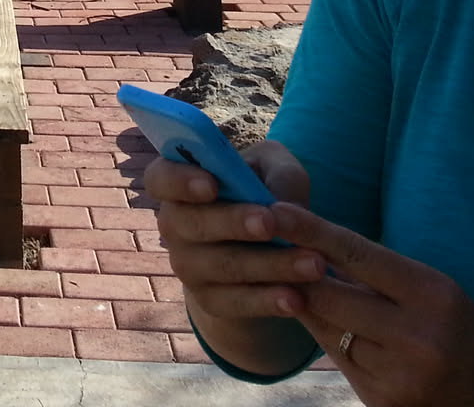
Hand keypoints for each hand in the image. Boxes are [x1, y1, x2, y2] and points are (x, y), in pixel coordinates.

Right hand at [146, 139, 325, 322]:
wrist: (267, 250)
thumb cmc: (266, 193)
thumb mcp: (276, 170)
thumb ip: (279, 173)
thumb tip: (280, 202)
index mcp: (179, 182)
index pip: (160, 177)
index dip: (180, 181)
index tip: (213, 185)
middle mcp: (173, 224)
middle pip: (190, 223)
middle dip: (232, 223)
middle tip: (271, 223)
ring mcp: (187, 265)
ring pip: (222, 265)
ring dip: (268, 265)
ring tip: (312, 263)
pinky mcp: (208, 300)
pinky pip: (234, 302)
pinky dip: (267, 301)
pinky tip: (297, 299)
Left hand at [270, 201, 473, 406]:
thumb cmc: (460, 330)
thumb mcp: (432, 290)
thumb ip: (375, 272)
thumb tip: (310, 244)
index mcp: (433, 294)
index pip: (358, 253)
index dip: (310, 230)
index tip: (274, 209)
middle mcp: (417, 336)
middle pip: (329, 295)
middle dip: (292, 270)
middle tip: (260, 245)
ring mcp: (400, 375)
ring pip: (327, 328)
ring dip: (306, 305)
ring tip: (289, 280)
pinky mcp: (383, 403)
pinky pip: (336, 359)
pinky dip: (325, 336)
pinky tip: (320, 320)